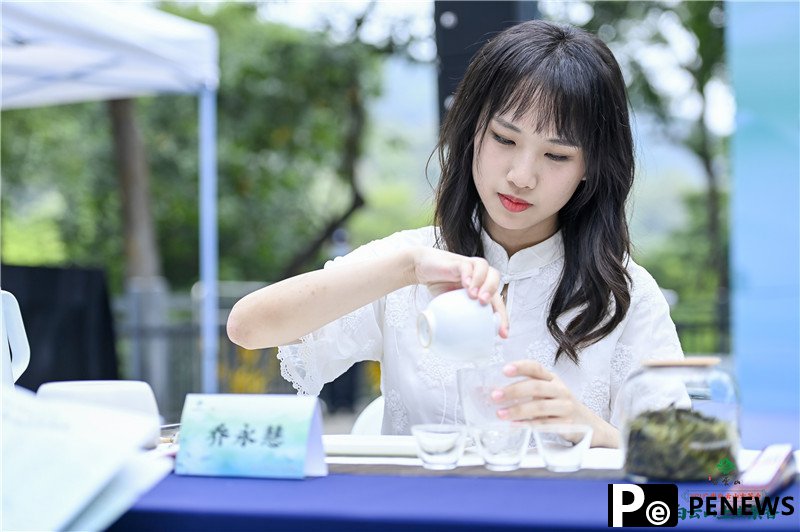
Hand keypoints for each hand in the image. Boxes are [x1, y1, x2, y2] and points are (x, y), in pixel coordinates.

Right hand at [411, 247, 508, 336]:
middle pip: (497, 283)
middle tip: (485, 308)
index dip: (502, 318)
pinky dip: (469, 274)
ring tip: (476, 297)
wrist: (423, 268)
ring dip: (484, 284)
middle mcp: (479, 277)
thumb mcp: (450, 305)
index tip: (502, 334)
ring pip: (487, 270)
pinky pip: (468, 265)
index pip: (497, 303)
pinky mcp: (459, 262)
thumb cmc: (439, 285)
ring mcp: (471, 267)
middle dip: (496, 298)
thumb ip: (456, 317)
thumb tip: (453, 342)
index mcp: (481, 288)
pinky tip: (465, 283)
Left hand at [491, 360, 619, 446]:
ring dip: (517, 410)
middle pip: (536, 386)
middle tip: (495, 396)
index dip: (520, 367)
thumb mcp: (546, 393)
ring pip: (539, 406)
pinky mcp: (567, 424)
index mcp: (551, 378)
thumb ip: (524, 389)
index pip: (536, 367)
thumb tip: (492, 390)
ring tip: (500, 414)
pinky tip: (515, 425)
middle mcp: (559, 390)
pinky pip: (545, 424)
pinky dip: (528, 424)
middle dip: (513, 391)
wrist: (589, 424)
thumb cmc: (559, 405)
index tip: (504, 370)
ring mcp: (565, 407)